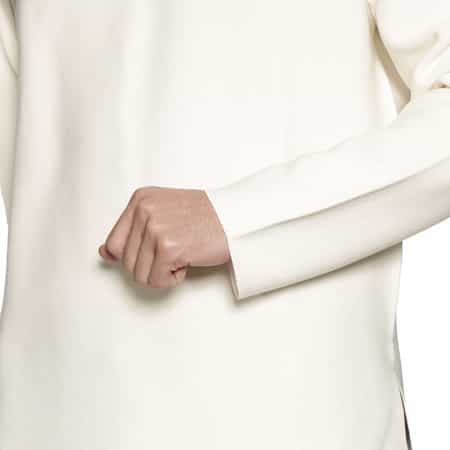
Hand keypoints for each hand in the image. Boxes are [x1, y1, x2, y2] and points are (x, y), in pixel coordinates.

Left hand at [99, 187, 229, 287]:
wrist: (237, 218)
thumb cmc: (205, 217)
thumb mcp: (163, 213)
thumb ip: (132, 232)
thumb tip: (104, 254)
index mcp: (140, 199)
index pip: (114, 243)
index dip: (131, 257)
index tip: (151, 254)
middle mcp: (144, 210)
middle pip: (126, 263)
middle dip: (150, 266)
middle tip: (174, 253)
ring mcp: (156, 228)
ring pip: (138, 275)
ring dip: (161, 273)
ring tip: (182, 255)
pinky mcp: (168, 247)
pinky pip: (156, 281)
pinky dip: (172, 279)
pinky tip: (187, 262)